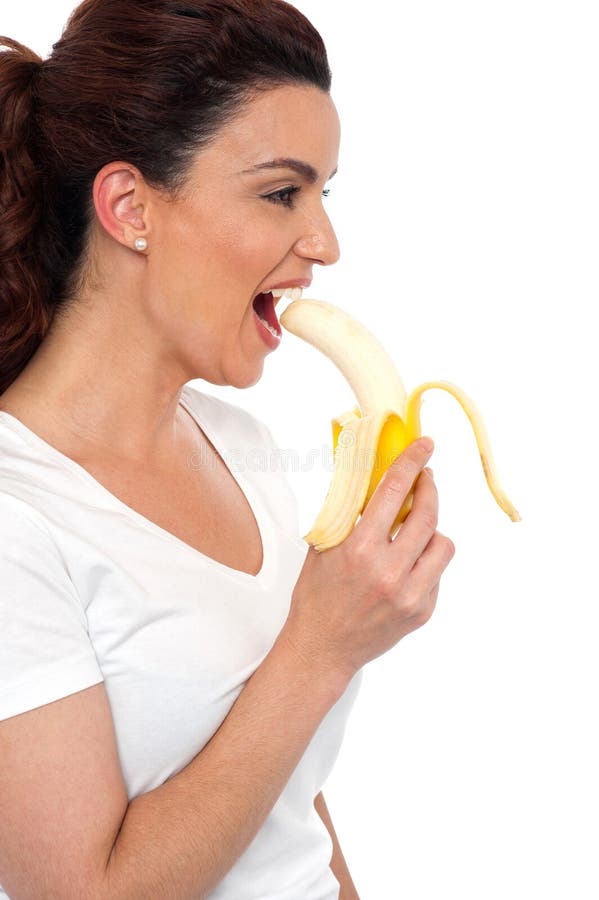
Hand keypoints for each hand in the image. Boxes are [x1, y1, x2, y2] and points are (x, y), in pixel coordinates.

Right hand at [280, 438, 455, 685]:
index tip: (425, 445)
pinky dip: (425, 562)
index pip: (393, 493)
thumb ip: (347, 514)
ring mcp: (410, 595)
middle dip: (430, 489)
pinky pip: (436, 572)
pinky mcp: (423, 612)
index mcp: (360, 550)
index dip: (411, 463)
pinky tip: (406, 566)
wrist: (323, 648)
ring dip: (431, 530)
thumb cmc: (317, 594)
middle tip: (426, 479)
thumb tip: (369, 475)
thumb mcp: (323, 547)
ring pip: (442, 544)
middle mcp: (389, 572)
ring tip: (413, 530)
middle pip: (427, 515)